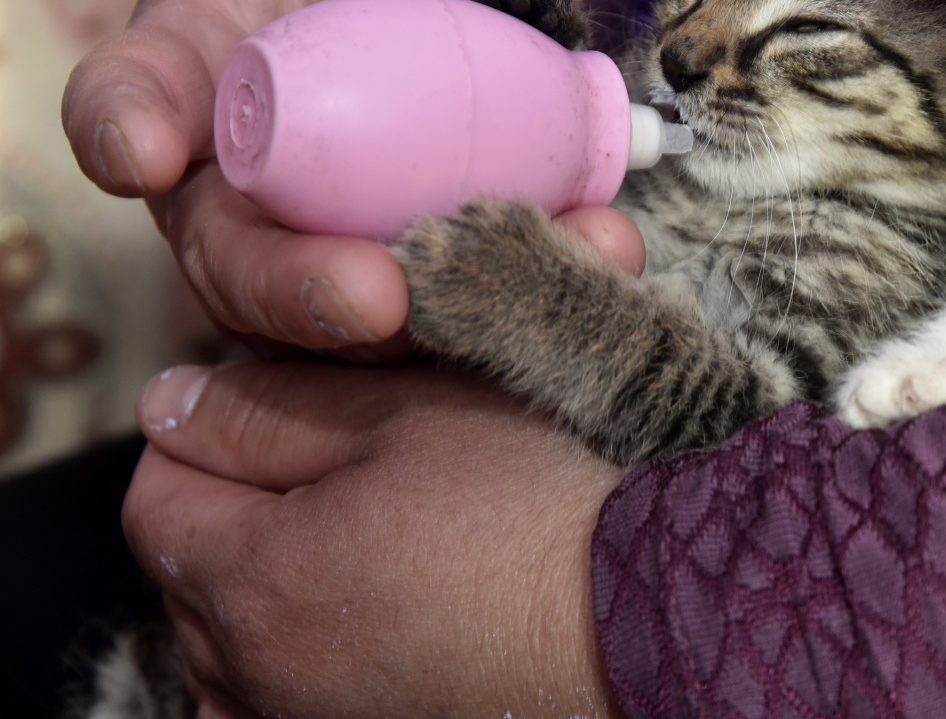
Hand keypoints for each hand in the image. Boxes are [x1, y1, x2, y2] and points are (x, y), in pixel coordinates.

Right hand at [62, 0, 643, 353]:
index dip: (123, 132)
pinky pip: (476, 291)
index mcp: (180, 94)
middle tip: (370, 293)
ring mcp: (337, 244)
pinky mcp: (437, 268)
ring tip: (518, 268)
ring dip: (439, 304)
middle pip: (242, 263)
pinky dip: (539, 273)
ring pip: (364, 309)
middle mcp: (243, 193)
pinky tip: (600, 242)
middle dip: (298, 288)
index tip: (142, 148)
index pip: (123, 113)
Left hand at [125, 362, 625, 717]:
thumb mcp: (404, 416)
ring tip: (346, 546)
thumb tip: (167, 403)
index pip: (153, 497)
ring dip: (256, 595)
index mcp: (254, 577)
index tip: (278, 410)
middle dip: (230, 513)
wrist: (646, 618)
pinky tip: (364, 624)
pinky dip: (291, 664)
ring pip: (225, 657)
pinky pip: (277, 707)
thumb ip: (270, 409)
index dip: (204, 436)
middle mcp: (258, 676)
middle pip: (187, 578)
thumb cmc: (532, 505)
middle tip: (331, 465)